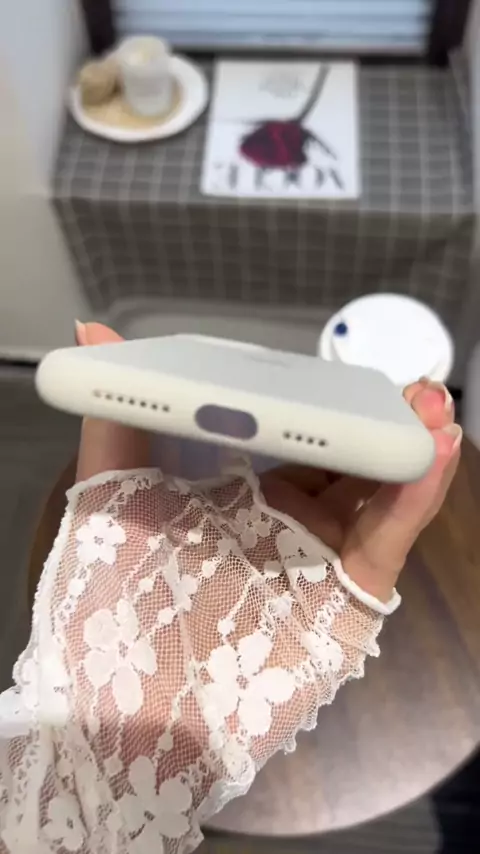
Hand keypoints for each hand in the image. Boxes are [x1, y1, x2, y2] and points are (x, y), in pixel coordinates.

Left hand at [75, 322, 461, 603]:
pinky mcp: (344, 597)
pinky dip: (413, 499)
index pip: (303, 441)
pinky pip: (386, 541)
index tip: (353, 371)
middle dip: (385, 421)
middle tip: (412, 384)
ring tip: (434, 409)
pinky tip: (431, 454)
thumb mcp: (114, 487)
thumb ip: (114, 413)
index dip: (333, 406)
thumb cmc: (119, 586)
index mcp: (246, 496)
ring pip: (380, 498)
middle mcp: (291, 524)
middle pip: (353, 465)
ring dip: (412, 450)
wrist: (131, 693)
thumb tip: (92, 332)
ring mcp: (321, 558)